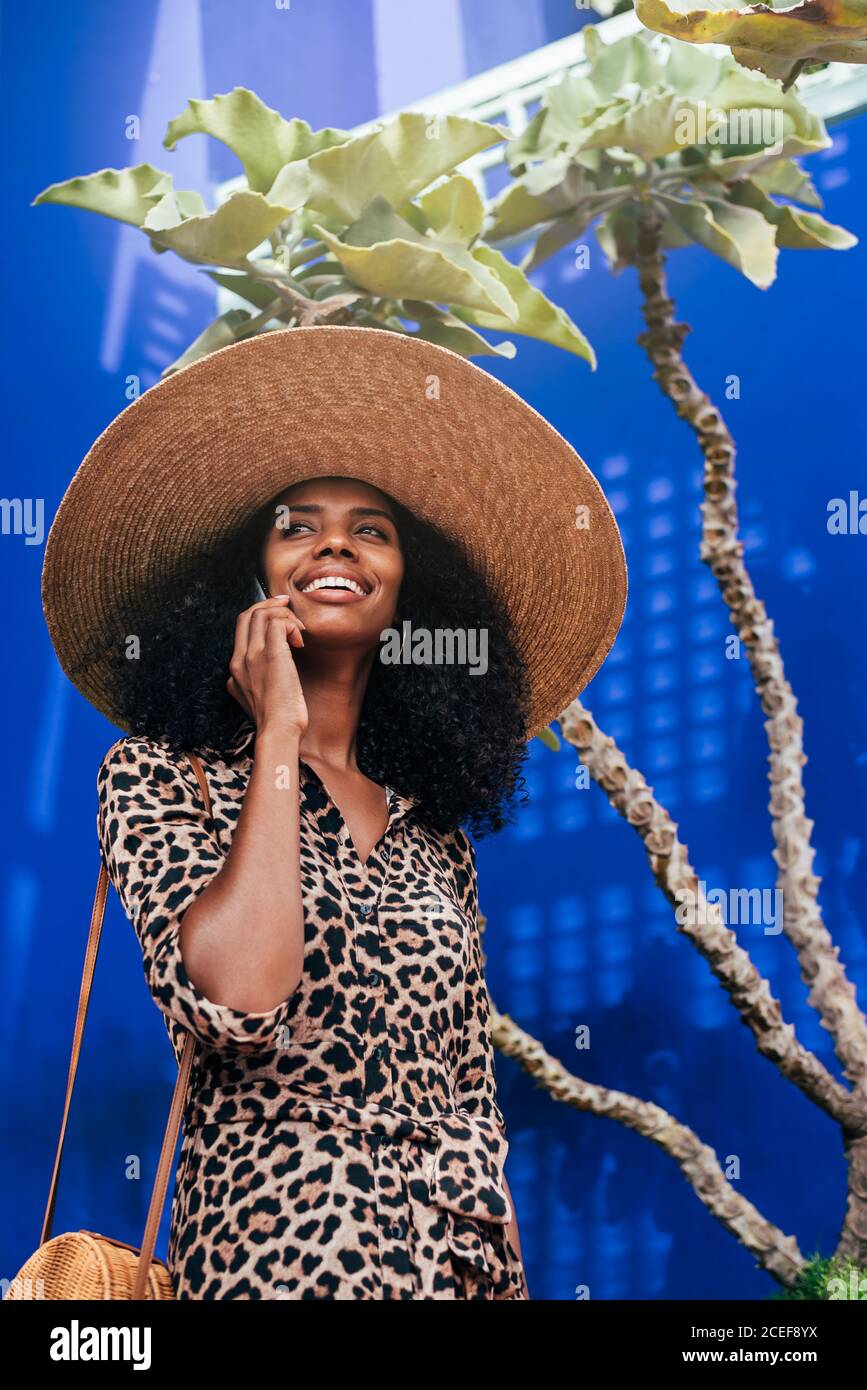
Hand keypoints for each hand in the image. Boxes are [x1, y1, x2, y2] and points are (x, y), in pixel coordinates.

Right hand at [226, 595, 308, 735]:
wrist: (278, 732)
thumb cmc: (274, 721)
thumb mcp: (251, 699)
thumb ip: (248, 682)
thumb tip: (259, 673)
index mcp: (235, 668)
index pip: (241, 626)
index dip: (259, 614)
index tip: (279, 615)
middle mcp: (240, 659)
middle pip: (247, 614)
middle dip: (269, 604)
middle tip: (288, 606)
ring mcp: (253, 656)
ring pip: (261, 613)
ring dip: (284, 615)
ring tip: (299, 632)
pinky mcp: (271, 656)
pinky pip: (277, 622)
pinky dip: (290, 624)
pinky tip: (300, 640)